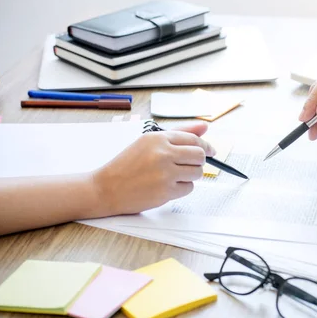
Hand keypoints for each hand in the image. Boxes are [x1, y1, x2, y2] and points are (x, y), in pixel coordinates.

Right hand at [92, 122, 215, 215]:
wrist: (105, 188)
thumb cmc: (126, 165)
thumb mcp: (148, 142)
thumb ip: (178, 133)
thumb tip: (205, 126)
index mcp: (158, 138)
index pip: (193, 139)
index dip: (205, 146)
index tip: (210, 151)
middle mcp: (162, 153)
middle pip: (200, 156)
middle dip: (198, 162)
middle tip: (189, 165)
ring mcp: (165, 173)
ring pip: (197, 172)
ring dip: (190, 176)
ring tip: (173, 176)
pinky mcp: (166, 191)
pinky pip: (188, 188)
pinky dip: (181, 189)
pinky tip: (166, 187)